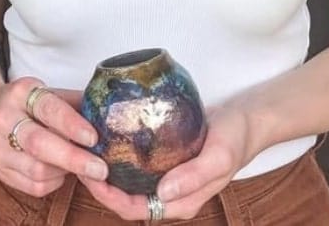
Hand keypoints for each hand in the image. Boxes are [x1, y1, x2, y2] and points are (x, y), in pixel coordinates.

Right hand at [0, 77, 108, 197]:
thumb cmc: (20, 102)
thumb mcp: (43, 91)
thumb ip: (72, 102)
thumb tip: (107, 112)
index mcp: (20, 93)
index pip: (48, 109)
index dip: (71, 124)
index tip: (93, 137)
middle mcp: (5, 119)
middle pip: (39, 144)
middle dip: (73, 158)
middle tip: (100, 168)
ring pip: (36, 170)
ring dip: (65, 171)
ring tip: (81, 166)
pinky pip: (31, 186)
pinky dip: (53, 183)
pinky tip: (61, 173)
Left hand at [77, 105, 251, 219]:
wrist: (248, 119)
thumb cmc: (236, 139)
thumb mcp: (219, 157)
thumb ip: (193, 177)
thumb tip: (162, 193)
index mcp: (180, 202)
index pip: (135, 209)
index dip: (109, 198)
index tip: (90, 176)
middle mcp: (170, 193)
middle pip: (127, 197)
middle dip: (100, 185)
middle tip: (80, 159)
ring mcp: (167, 175)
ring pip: (130, 180)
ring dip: (107, 170)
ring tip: (87, 149)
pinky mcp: (166, 157)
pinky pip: (138, 162)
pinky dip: (120, 155)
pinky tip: (107, 137)